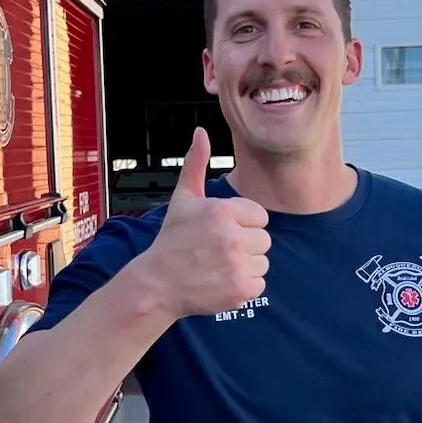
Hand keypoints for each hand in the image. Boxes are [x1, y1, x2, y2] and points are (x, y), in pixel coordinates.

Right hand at [142, 127, 270, 319]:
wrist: (157, 284)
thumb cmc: (172, 240)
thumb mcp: (183, 199)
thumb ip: (196, 164)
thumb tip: (201, 132)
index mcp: (223, 211)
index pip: (260, 217)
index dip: (242, 225)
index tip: (220, 232)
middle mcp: (232, 237)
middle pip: (264, 240)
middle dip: (245, 245)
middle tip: (218, 251)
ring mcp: (237, 265)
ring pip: (263, 262)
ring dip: (246, 266)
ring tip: (219, 267)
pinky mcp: (241, 290)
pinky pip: (260, 284)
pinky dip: (244, 286)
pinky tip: (221, 282)